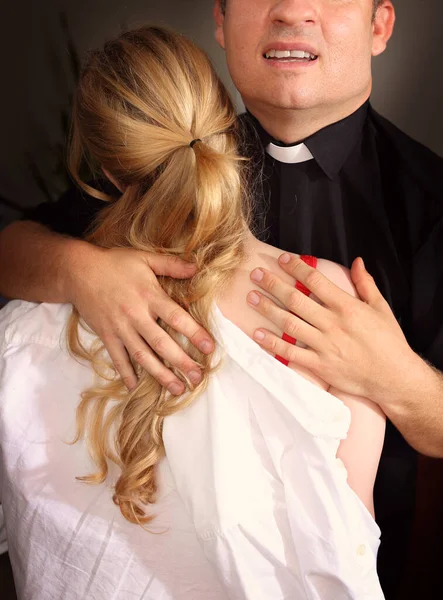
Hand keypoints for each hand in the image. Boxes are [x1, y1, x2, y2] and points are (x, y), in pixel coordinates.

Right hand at [66, 244, 213, 392]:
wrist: (78, 271)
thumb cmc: (114, 263)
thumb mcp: (144, 258)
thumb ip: (171, 264)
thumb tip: (197, 267)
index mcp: (149, 296)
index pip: (177, 317)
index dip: (195, 333)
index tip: (210, 348)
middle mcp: (136, 315)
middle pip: (162, 343)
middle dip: (182, 362)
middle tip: (198, 378)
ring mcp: (120, 328)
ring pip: (143, 356)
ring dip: (160, 374)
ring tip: (177, 389)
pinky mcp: (106, 335)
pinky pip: (117, 358)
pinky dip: (126, 373)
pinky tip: (135, 387)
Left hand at [247, 253, 417, 405]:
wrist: (394, 377)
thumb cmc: (388, 341)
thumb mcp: (381, 308)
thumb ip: (366, 284)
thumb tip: (356, 261)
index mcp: (347, 307)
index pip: (316, 281)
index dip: (297, 268)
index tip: (282, 259)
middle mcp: (333, 324)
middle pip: (295, 300)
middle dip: (273, 285)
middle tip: (256, 275)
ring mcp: (324, 345)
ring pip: (289, 323)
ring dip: (267, 309)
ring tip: (251, 297)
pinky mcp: (319, 365)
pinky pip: (291, 353)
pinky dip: (272, 343)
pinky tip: (258, 334)